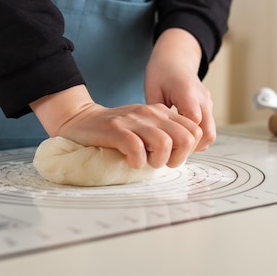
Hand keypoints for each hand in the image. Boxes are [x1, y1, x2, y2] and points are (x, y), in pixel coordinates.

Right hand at [30, 85, 201, 168]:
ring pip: (164, 144)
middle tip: (161, 163)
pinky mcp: (116, 129)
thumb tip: (185, 153)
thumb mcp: (147, 126)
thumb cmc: (117, 131)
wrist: (82, 120)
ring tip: (145, 163)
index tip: (173, 157)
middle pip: (186, 138)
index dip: (188, 150)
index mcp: (162, 112)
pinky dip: (137, 161)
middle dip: (177, 158)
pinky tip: (130, 162)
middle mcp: (152, 113)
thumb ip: (166, 133)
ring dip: (157, 161)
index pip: (194, 130)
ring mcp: (134, 120)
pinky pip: (136, 148)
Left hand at [145, 28, 215, 150]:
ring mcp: (208, 103)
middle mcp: (202, 99)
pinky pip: (207, 127)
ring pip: (210, 132)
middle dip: (190, 147)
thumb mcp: (152, 90)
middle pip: (207, 132)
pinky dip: (197, 137)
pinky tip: (179, 138)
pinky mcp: (208, 107)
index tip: (166, 146)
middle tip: (171, 153)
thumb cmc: (162, 71)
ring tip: (174, 147)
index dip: (182, 139)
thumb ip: (156, 113)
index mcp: (188, 92)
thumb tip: (154, 138)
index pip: (193, 122)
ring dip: (195, 144)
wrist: (177, 57)